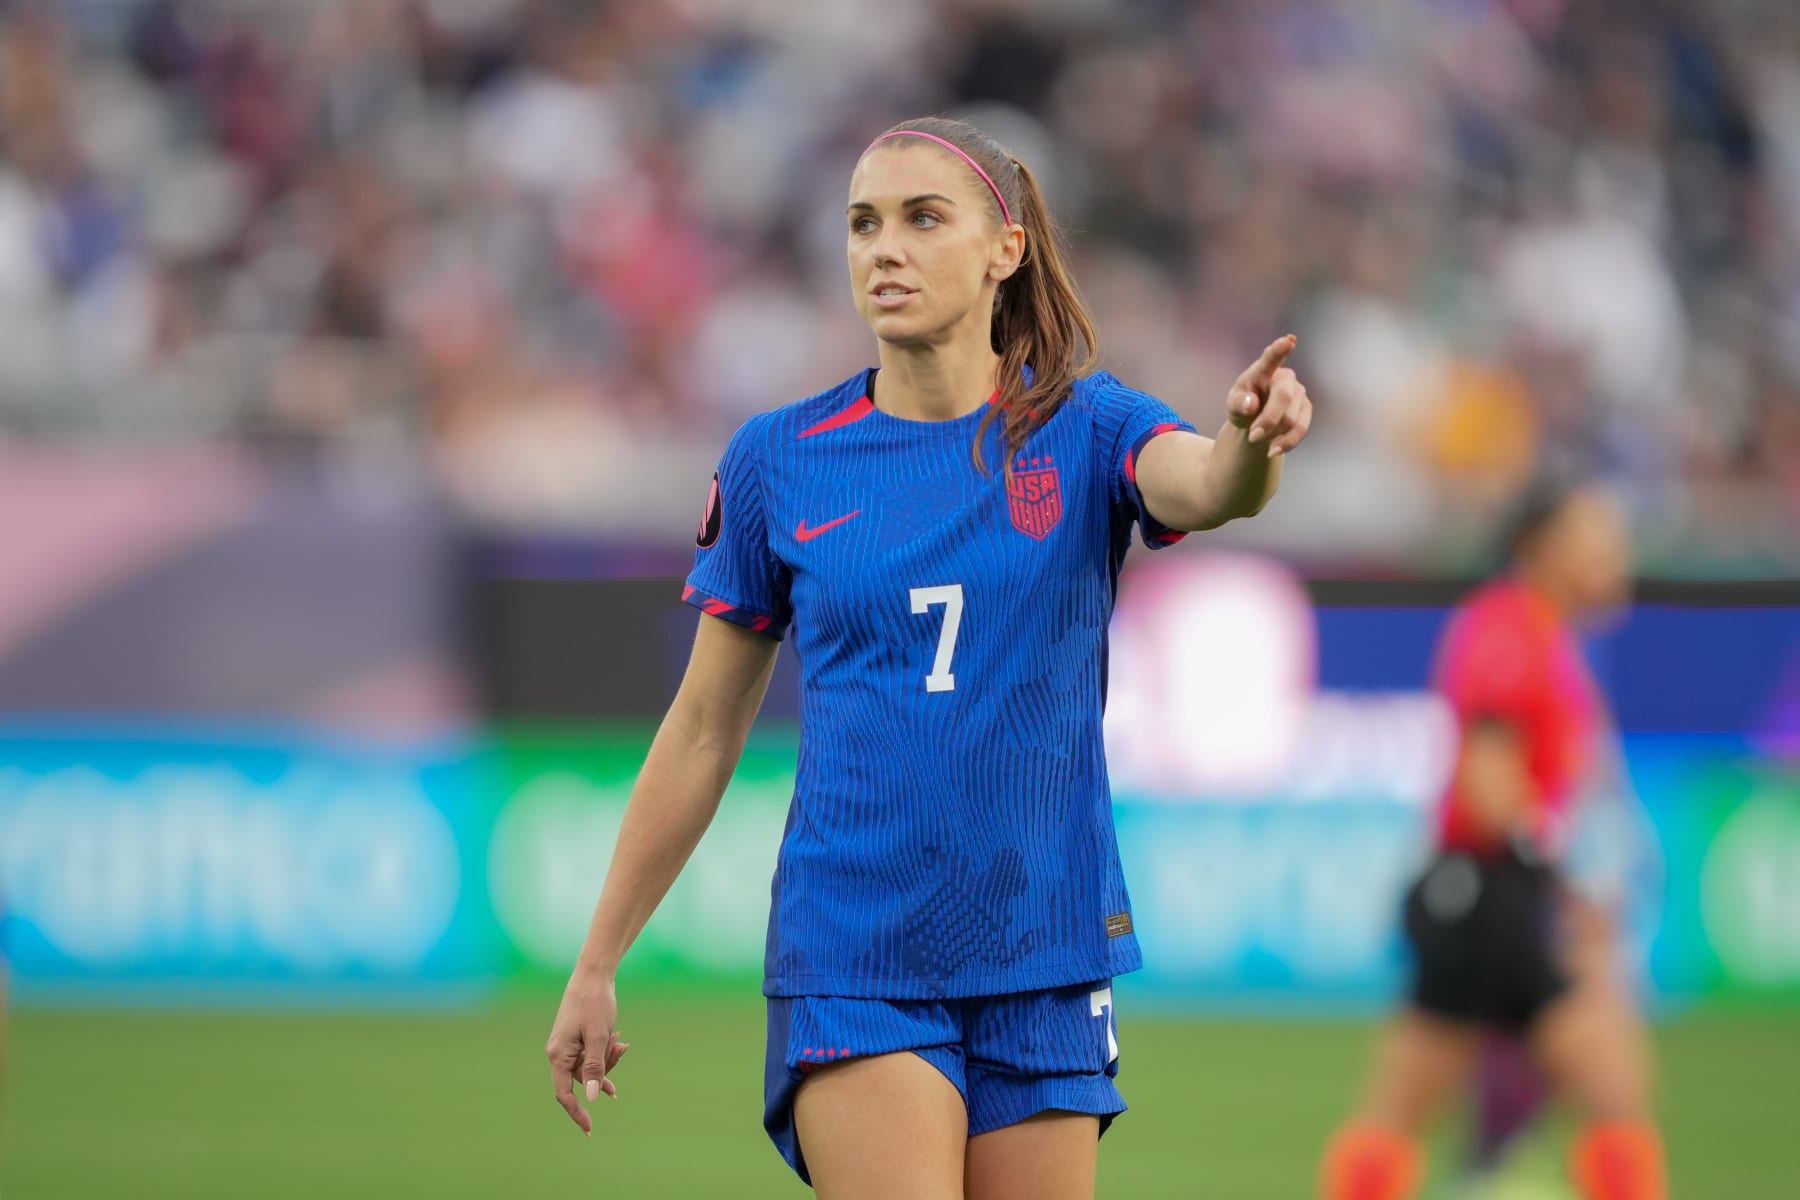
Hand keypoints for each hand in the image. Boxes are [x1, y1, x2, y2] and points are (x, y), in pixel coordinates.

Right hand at [546, 973, 629, 1134]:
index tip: (590, 1129)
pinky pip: (591, 1056)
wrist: (593, 976)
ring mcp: (566, 1047)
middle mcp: (558, 1054)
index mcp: (558, 1055)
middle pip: (583, 1079)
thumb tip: (593, 1098)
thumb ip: (595, 1068)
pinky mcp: (575, 1040)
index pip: (564, 1094)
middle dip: (605, 1070)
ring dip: (608, 1058)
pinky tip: (620, 1047)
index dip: (577, 1113)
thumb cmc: (595, 1004)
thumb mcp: (599, 1037)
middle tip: (620, 1046)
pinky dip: (606, 1052)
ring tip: (619, 1039)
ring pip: (590, 1067)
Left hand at [1227, 334, 1313, 458]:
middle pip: (1283, 398)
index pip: (1271, 358)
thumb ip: (1239, 404)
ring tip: (1257, 438)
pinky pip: (1301, 429)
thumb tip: (1251, 404)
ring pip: (1291, 418)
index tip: (1289, 340)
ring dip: (1273, 434)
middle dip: (1268, 420)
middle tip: (1252, 436)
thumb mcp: (1233, 407)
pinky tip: (1272, 450)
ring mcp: (1299, 392)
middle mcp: (1285, 377)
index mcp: (1262, 370)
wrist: (1256, 423)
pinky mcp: (1306, 409)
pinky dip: (1285, 443)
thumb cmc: (1243, 408)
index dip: (1280, 349)